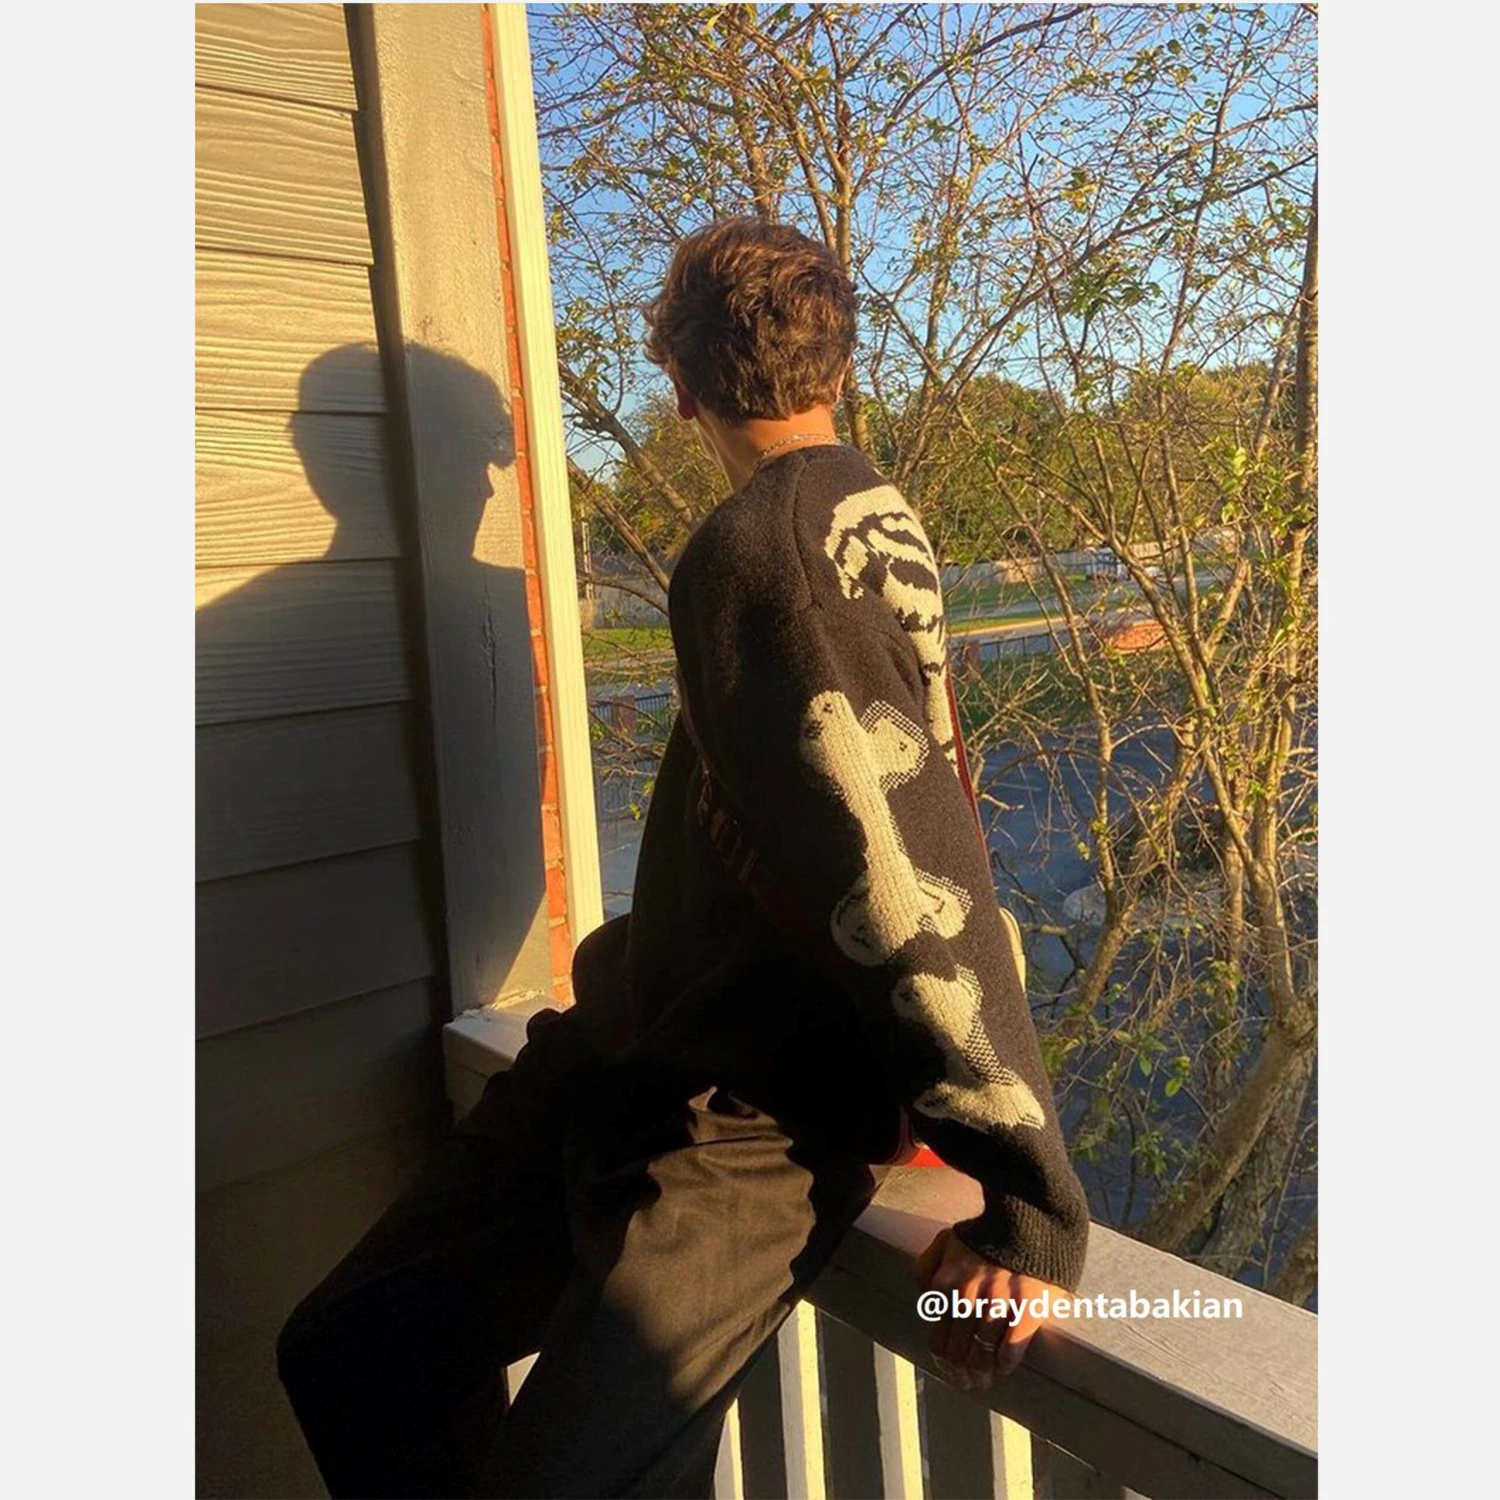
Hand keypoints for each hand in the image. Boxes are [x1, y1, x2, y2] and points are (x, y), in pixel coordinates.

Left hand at [911, 1227, 1060, 1392]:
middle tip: (967, 1382)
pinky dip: (1005, 1363)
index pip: (937, 1337)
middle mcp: (966, 1299)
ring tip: (984, 1380)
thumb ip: (926, 1265)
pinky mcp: (1025, 1310)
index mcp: (945, 1285)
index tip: (948, 1369)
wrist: (1027, 1219)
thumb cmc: (985, 1232)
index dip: (941, 1359)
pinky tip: (1004, 1367)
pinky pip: (1011, 1349)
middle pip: (958, 1351)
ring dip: (981, 1373)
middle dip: (960, 1372)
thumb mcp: (945, 1240)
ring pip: (982, 1355)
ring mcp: (996, 1306)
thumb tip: (923, 1292)